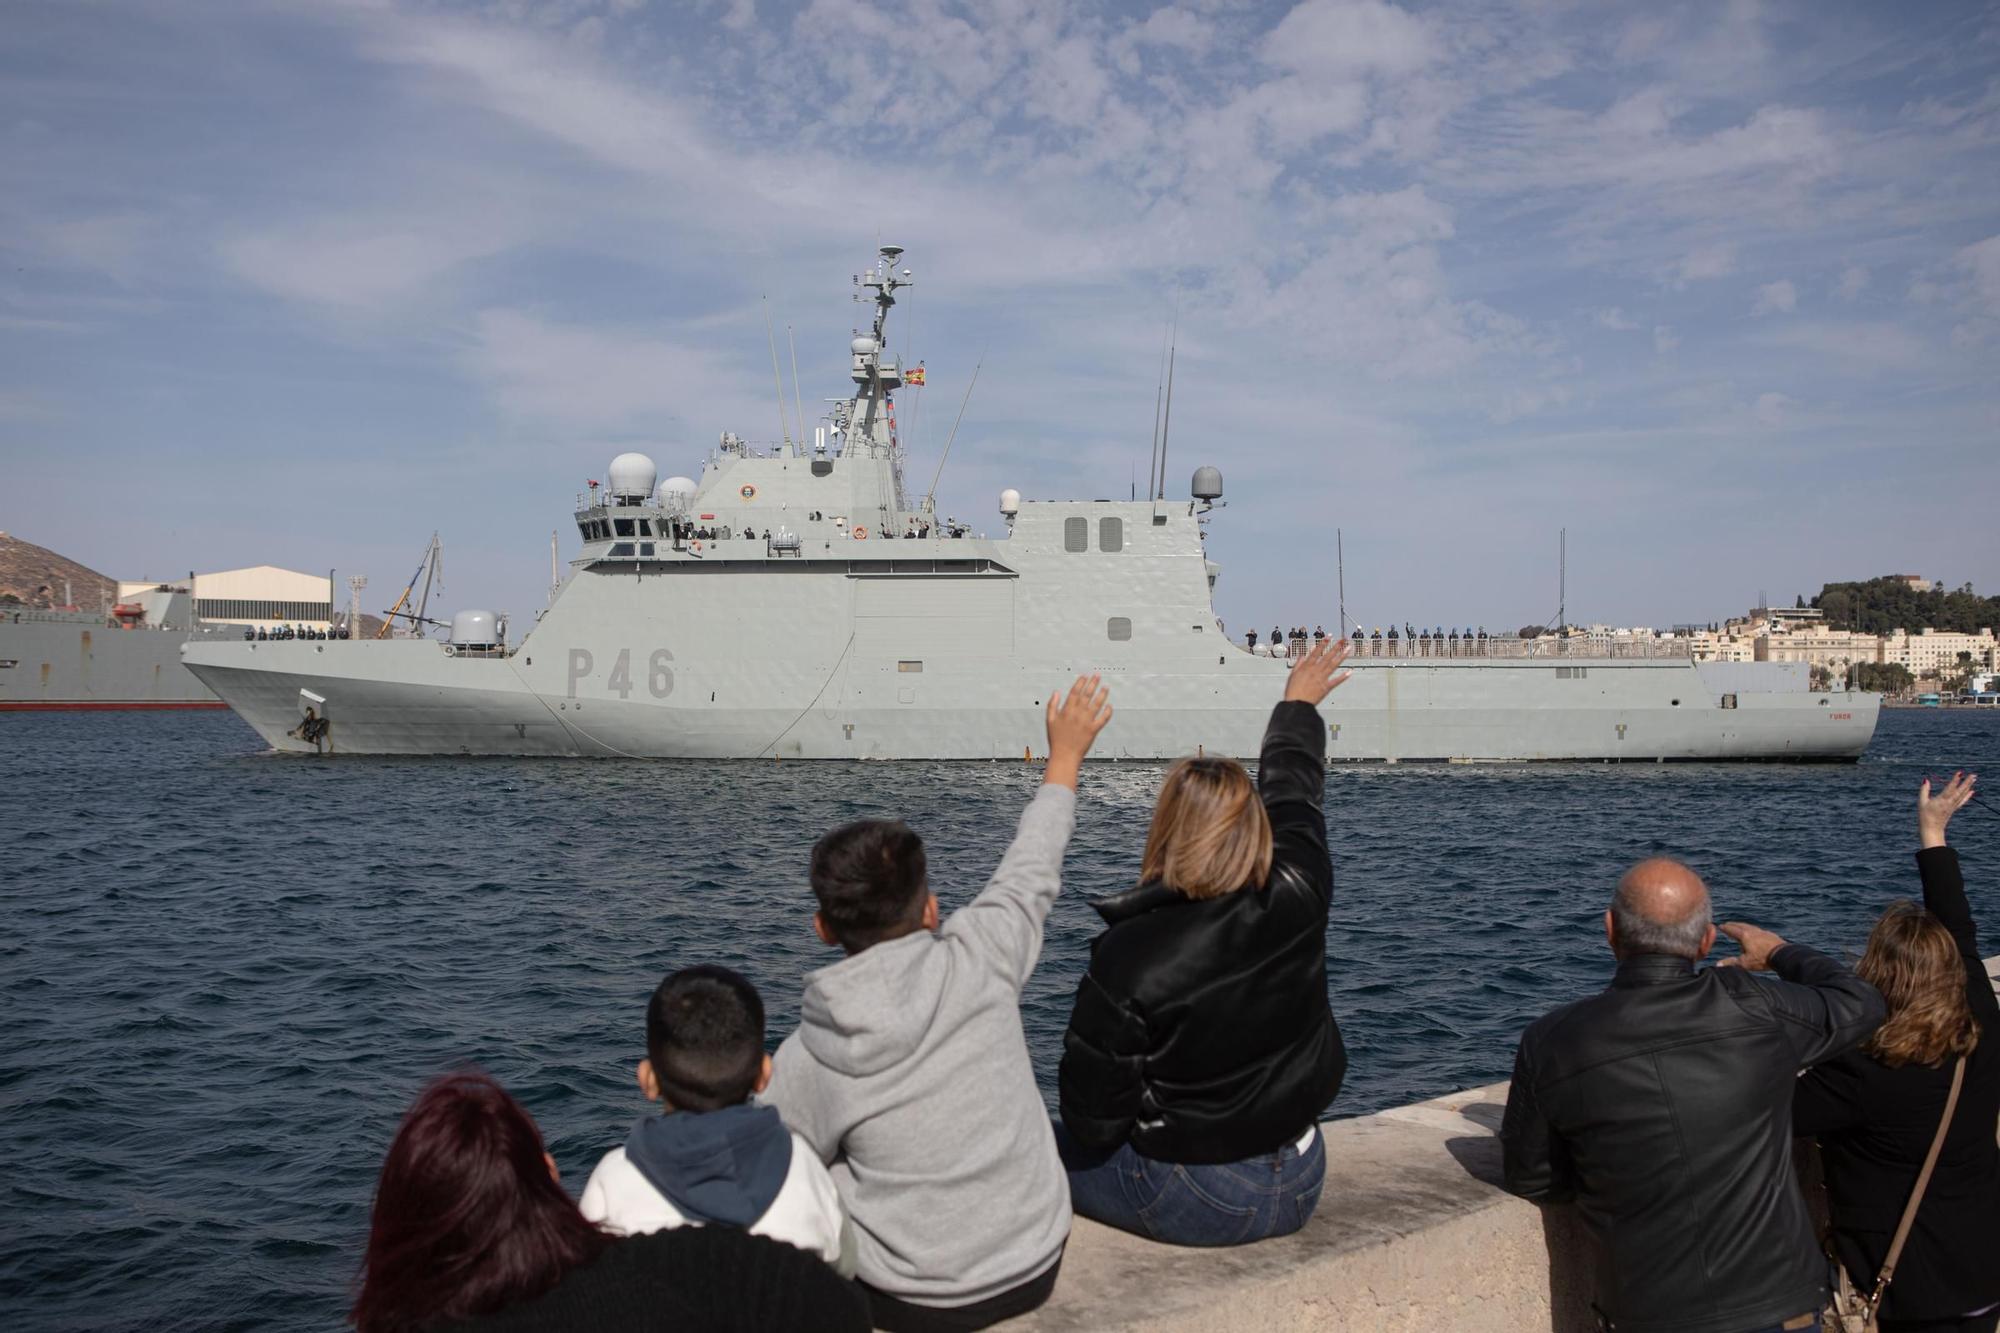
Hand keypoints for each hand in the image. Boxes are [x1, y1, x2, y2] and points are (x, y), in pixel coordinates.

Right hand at [1044, 674, 1111, 788]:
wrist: (1064, 756)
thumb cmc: (1056, 740)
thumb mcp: (1050, 721)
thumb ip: (1052, 705)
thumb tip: (1056, 692)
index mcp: (1066, 711)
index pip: (1074, 692)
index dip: (1080, 682)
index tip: (1085, 676)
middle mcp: (1077, 714)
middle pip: (1086, 695)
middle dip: (1092, 684)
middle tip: (1097, 676)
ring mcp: (1086, 721)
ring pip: (1096, 704)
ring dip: (1102, 694)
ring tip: (1106, 687)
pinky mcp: (1093, 730)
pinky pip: (1103, 719)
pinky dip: (1107, 712)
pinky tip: (1109, 706)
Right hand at [1283, 635, 1352, 705]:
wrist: (1297, 704)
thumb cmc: (1293, 691)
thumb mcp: (1292, 675)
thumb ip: (1298, 664)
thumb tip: (1303, 655)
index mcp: (1307, 667)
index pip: (1316, 652)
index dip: (1323, 643)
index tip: (1329, 636)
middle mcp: (1316, 671)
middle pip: (1327, 656)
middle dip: (1336, 646)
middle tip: (1343, 640)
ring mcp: (1322, 678)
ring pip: (1333, 665)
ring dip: (1342, 656)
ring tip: (1348, 649)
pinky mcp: (1326, 687)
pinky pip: (1336, 681)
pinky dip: (1343, 677)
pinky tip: (1350, 672)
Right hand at [1716, 921, 1786, 970]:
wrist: (1783, 955)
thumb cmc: (1762, 959)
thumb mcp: (1744, 963)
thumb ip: (1731, 962)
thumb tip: (1717, 965)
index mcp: (1744, 936)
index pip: (1732, 930)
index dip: (1725, 928)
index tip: (1720, 926)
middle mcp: (1752, 931)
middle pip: (1740, 925)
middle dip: (1733, 924)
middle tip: (1728, 924)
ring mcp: (1762, 932)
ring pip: (1750, 926)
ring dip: (1743, 926)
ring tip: (1740, 927)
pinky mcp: (1770, 934)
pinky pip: (1759, 930)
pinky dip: (1753, 929)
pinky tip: (1755, 933)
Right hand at [1918, 771, 1975, 848]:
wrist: (1932, 829)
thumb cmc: (1925, 815)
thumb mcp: (1921, 802)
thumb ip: (1924, 790)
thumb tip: (1926, 780)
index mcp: (1941, 800)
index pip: (1950, 788)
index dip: (1955, 780)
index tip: (1960, 772)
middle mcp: (1949, 803)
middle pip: (1960, 791)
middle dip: (1966, 782)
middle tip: (1973, 775)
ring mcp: (1953, 806)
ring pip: (1962, 795)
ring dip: (1968, 786)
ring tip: (1974, 778)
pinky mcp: (1954, 809)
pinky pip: (1962, 801)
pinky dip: (1967, 795)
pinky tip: (1972, 791)